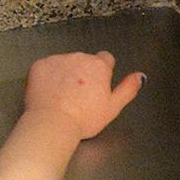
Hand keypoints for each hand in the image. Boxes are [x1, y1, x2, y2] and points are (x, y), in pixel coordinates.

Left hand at [23, 52, 143, 140]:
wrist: (52, 122)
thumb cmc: (85, 118)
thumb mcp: (113, 107)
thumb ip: (128, 88)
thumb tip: (141, 76)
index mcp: (99, 65)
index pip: (105, 59)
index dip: (102, 72)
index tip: (97, 86)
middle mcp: (78, 57)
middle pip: (84, 61)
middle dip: (83, 73)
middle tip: (79, 96)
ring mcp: (57, 59)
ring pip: (64, 63)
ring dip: (65, 73)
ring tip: (63, 96)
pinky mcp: (39, 65)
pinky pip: (46, 67)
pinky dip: (48, 76)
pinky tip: (49, 93)